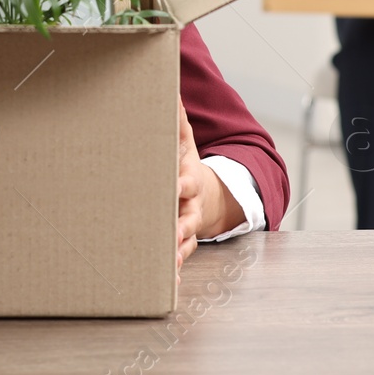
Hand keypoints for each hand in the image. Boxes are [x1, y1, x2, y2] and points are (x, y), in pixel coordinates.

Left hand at [176, 96, 246, 277]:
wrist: (206, 193)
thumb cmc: (185, 164)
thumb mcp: (181, 141)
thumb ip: (174, 119)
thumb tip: (167, 89)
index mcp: (188, 180)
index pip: (184, 182)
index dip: (178, 185)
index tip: (172, 186)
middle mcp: (189, 206)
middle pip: (186, 217)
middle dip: (179, 226)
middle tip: (172, 234)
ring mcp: (186, 226)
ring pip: (183, 243)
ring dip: (176, 254)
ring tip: (168, 267)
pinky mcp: (179, 242)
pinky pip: (177, 257)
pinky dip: (173, 271)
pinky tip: (168, 285)